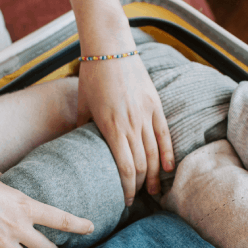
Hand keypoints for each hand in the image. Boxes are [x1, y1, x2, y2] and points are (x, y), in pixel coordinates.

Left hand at [78, 55, 174, 203]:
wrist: (110, 47)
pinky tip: (168, 169)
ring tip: (153, 191)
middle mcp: (130, 124)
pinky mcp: (155, 104)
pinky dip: (168, 153)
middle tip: (137, 198)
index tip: (125, 200)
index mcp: (110, 127)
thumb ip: (82, 128)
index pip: (124, 168)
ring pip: (154, 153)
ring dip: (154, 175)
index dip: (127, 188)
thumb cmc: (92, 75)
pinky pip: (164, 134)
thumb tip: (78, 148)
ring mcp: (145, 114)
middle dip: (139, 186)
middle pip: (141, 165)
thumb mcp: (82, 105)